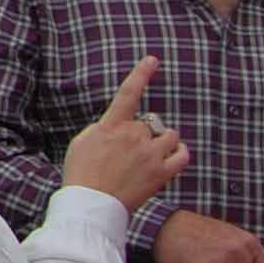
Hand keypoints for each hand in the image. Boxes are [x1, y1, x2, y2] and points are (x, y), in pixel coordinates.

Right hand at [60, 54, 191, 211]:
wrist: (90, 203)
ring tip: (150, 154)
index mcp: (111, 125)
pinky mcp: (161, 173)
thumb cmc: (81, 173)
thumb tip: (119, 125)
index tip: (153, 60)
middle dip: (142, 133)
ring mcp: (150, 154)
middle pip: (148, 122)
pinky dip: (180, 152)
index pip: (128, 93)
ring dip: (162, 141)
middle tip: (128, 153)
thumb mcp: (82, 141)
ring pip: (169, 135)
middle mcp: (133, 136)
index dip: (141, 74)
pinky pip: (182, 154)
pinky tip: (173, 155)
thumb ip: (103, 128)